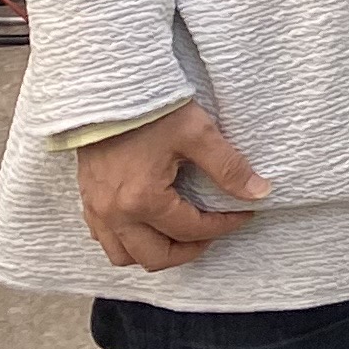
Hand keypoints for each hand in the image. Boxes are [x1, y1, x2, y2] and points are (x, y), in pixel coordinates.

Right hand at [75, 101, 265, 270]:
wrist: (108, 91)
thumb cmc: (150, 109)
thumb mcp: (197, 133)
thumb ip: (229, 167)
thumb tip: (259, 192)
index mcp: (143, 200)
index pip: (191, 230)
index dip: (223, 225)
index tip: (243, 214)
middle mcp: (115, 214)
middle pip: (155, 257)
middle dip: (190, 250)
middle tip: (214, 230)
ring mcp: (96, 210)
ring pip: (124, 256)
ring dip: (155, 251)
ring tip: (182, 233)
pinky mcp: (88, 199)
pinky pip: (104, 239)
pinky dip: (129, 241)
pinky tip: (149, 223)